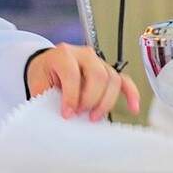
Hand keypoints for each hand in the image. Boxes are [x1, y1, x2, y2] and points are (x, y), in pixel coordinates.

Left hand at [25, 43, 140, 121]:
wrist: (46, 65)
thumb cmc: (43, 74)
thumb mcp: (39, 84)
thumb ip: (49, 98)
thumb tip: (63, 118)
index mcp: (63, 54)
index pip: (73, 74)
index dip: (71, 97)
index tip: (67, 114)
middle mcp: (84, 54)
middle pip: (98, 75)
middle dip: (91, 99)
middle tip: (81, 114)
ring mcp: (99, 61)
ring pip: (113, 79)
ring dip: (106, 102)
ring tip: (94, 117)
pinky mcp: (108, 70)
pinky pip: (124, 80)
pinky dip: (131, 94)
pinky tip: (133, 108)